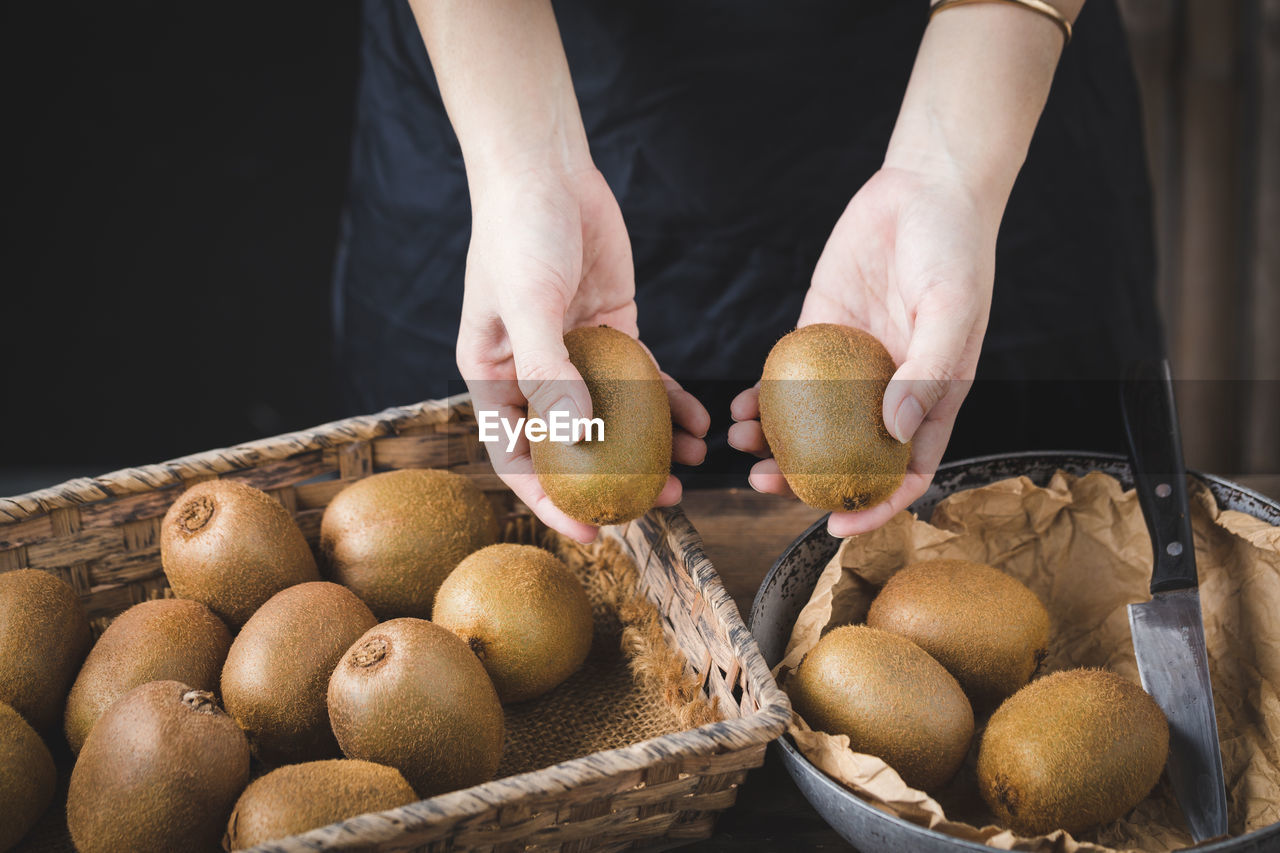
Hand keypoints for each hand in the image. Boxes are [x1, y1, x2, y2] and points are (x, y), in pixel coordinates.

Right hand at [458, 164, 708, 542]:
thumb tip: (578, 440)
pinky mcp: (615, 330)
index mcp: (493, 378)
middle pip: (573, 448)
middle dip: (614, 483)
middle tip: (655, 509)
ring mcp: (578, 355)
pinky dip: (671, 402)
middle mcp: (534, 374)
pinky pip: (645, 379)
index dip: (549, 503)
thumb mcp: (528, 303)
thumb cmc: (517, 232)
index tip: (590, 535)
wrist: (545, 168)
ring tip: (689, 474)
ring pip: (617, 419)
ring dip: (652, 448)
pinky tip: (700, 422)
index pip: (517, 459)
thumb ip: (550, 372)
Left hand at [729, 165, 995, 535]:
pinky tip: (737, 409)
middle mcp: (888, 392)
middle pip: (845, 457)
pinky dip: (761, 399)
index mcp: (931, 399)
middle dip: (803, 482)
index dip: (876, 507)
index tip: (836, 527)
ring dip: (773, 445)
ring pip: (808, 425)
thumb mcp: (951, 310)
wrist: (925, 188)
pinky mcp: (818, 331)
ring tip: (739, 448)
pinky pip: (786, 379)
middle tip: (761, 485)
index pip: (906, 473)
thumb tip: (894, 432)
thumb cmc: (955, 249)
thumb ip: (927, 371)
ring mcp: (850, 365)